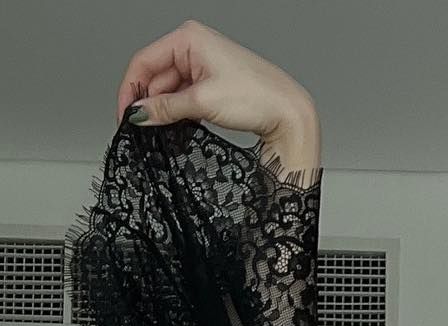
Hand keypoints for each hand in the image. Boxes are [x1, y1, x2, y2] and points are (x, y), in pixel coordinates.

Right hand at [115, 19, 314, 145]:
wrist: (290, 114)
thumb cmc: (257, 97)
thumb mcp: (202, 102)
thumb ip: (165, 109)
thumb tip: (139, 115)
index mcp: (188, 38)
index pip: (144, 62)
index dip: (130, 91)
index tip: (125, 118)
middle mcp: (194, 46)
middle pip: (156, 78)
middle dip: (150, 104)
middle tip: (145, 132)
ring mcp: (204, 65)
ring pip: (171, 91)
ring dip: (166, 112)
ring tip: (168, 132)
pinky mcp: (213, 83)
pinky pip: (186, 98)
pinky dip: (180, 114)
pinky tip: (181, 128)